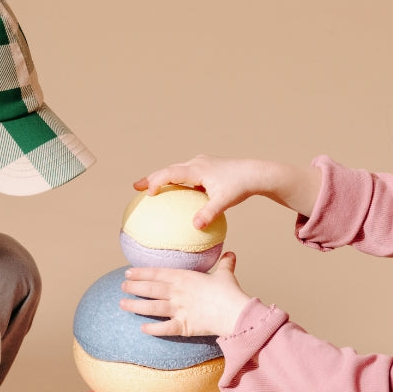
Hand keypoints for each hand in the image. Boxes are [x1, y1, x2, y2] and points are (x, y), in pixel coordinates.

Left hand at [122, 252, 250, 337]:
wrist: (236, 312)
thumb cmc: (231, 293)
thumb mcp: (226, 274)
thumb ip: (225, 264)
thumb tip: (231, 253)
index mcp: (185, 278)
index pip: (158, 273)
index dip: (141, 272)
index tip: (128, 272)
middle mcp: (178, 292)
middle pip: (151, 289)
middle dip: (134, 287)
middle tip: (122, 286)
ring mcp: (179, 309)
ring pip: (152, 307)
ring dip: (135, 306)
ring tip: (122, 304)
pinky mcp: (183, 326)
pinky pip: (164, 328)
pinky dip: (152, 329)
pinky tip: (142, 328)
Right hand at [134, 156, 269, 229]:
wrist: (256, 173)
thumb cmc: (240, 186)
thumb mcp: (224, 202)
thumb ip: (209, 214)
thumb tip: (195, 227)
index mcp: (197, 169)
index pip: (171, 173)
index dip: (157, 181)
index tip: (149, 194)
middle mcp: (196, 163)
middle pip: (168, 170)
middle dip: (152, 178)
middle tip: (136, 188)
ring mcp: (201, 164)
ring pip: (176, 171)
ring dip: (162, 179)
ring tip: (150, 190)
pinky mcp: (206, 169)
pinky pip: (186, 175)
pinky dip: (175, 182)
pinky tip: (175, 195)